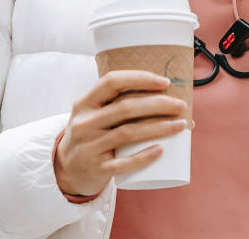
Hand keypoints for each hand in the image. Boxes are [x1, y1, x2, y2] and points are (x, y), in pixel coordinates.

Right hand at [53, 70, 189, 196]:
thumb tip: (166, 96)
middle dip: (158, 104)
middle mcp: (84, 123)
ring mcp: (89, 147)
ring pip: (128, 133)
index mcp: (84, 103)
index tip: (165, 82)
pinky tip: (161, 150)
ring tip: (181, 125)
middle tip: (180, 105)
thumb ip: (116, 102)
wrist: (66, 169)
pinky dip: (143, 157)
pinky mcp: (97, 169)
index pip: (111, 82)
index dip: (139, 78)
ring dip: (159, 127)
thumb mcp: (92, 114)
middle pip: (125, 108)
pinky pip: (123, 164)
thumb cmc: (91, 135)